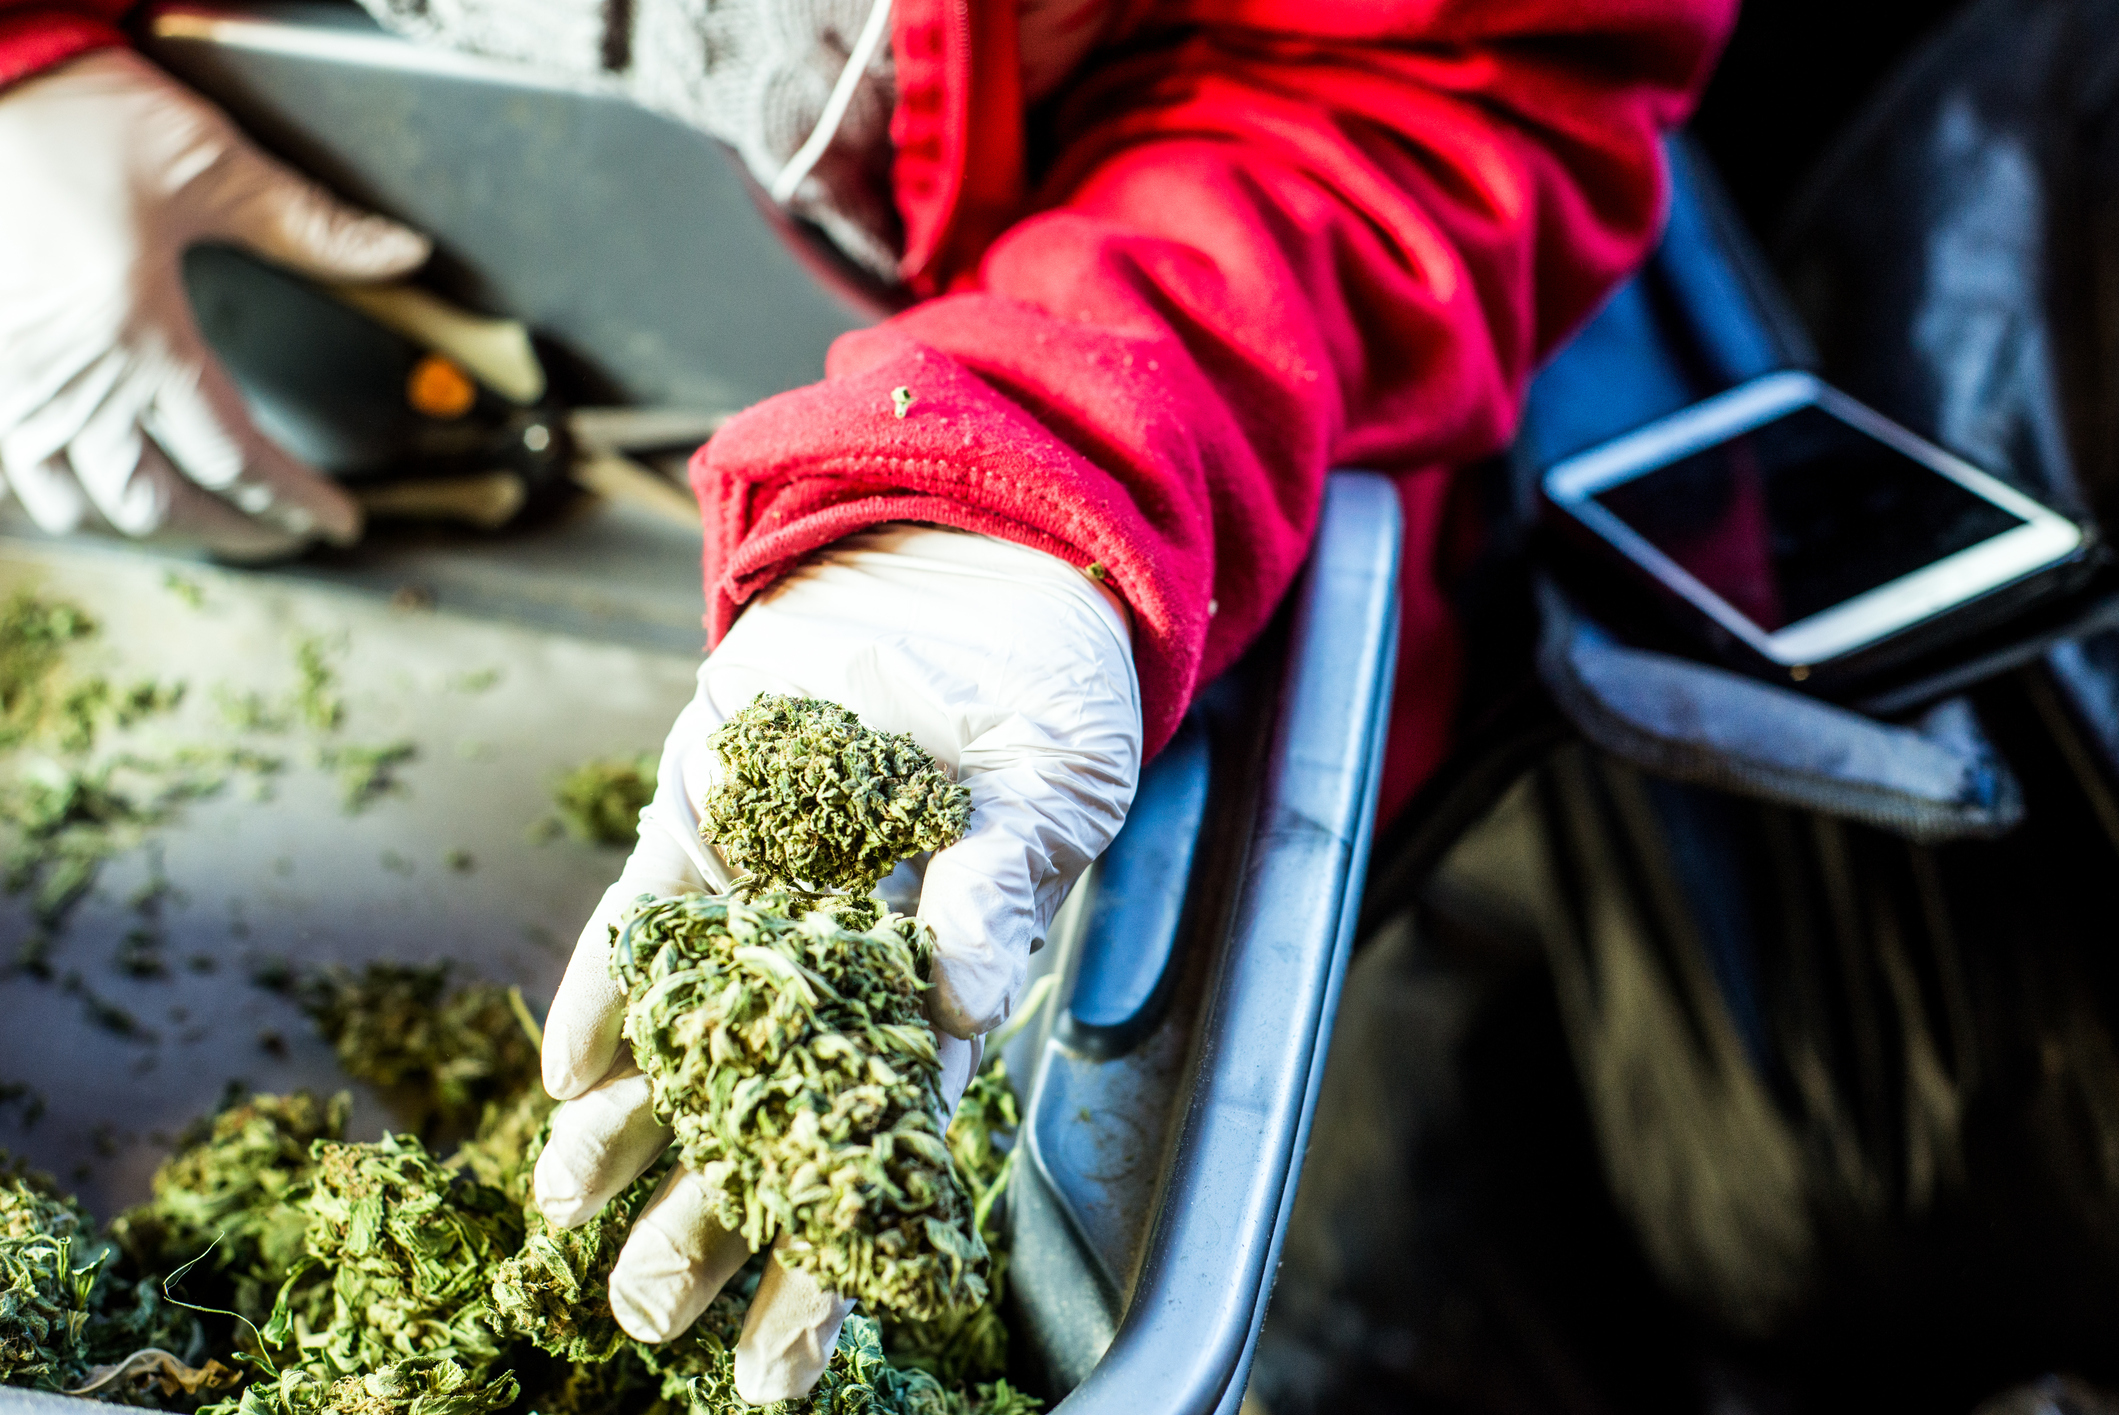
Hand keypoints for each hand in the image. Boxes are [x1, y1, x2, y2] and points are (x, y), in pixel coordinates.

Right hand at [0, 50, 430, 558]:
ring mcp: (14, 377)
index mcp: (138, 336)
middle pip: (157, 503)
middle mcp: (70, 375)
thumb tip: (402, 254)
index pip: (237, 458)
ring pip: (79, 501)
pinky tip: (98, 485)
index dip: (296, 502)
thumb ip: (310, 224)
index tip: (337, 521)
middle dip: (229, 530)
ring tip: (201, 519)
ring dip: (147, 522)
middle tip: (281, 532)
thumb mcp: (209, 165)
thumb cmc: (74, 115)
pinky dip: (66, 493)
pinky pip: (17, 466)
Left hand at [533, 525, 1139, 1401]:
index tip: (784, 1360)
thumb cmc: (1046, 689)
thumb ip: (1004, 888)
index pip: (880, 1142)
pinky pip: (642, 916)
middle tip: (644, 1312)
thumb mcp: (1050, 787)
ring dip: (629, 1123)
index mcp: (934, 979)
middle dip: (707, 1217)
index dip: (832, 1255)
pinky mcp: (703, 822)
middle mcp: (838, 958)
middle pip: (765, 1112)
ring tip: (567, 1216)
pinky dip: (603, 986)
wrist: (974, 564)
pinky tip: (564, 1072)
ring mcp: (763, 892)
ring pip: (685, 1032)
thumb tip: (968, 1001)